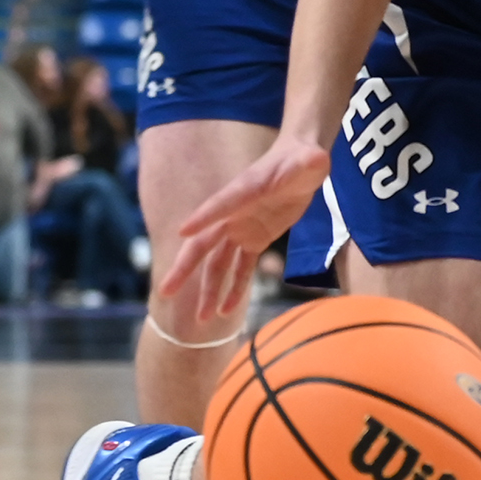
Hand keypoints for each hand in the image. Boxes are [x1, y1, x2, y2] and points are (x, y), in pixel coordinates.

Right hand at [161, 132, 331, 331]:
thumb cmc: (304, 159)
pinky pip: (241, 268)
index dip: (202, 218)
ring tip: (205, 319)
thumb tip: (314, 160)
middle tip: (166, 291)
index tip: (182, 232)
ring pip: (218, 264)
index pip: (219, 206)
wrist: (303, 165)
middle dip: (185, 269)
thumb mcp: (308, 162)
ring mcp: (241, 229)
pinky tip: (228, 311)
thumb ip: (309, 163)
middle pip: (203, 245)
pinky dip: (234, 288)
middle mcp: (233, 214)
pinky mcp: (255, 240)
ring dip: (210, 290)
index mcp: (241, 192)